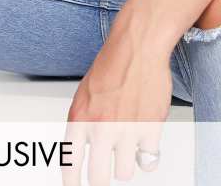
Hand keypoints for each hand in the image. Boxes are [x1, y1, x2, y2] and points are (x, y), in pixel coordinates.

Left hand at [62, 37, 172, 185]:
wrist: (136, 48)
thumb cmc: (111, 66)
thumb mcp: (85, 94)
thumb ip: (84, 122)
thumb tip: (84, 150)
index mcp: (80, 117)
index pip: (70, 161)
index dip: (72, 182)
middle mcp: (101, 127)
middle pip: (99, 178)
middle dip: (101, 180)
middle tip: (104, 174)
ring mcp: (126, 130)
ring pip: (125, 173)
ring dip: (126, 163)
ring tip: (126, 146)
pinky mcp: (150, 129)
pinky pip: (149, 161)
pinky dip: (147, 155)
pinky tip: (144, 141)